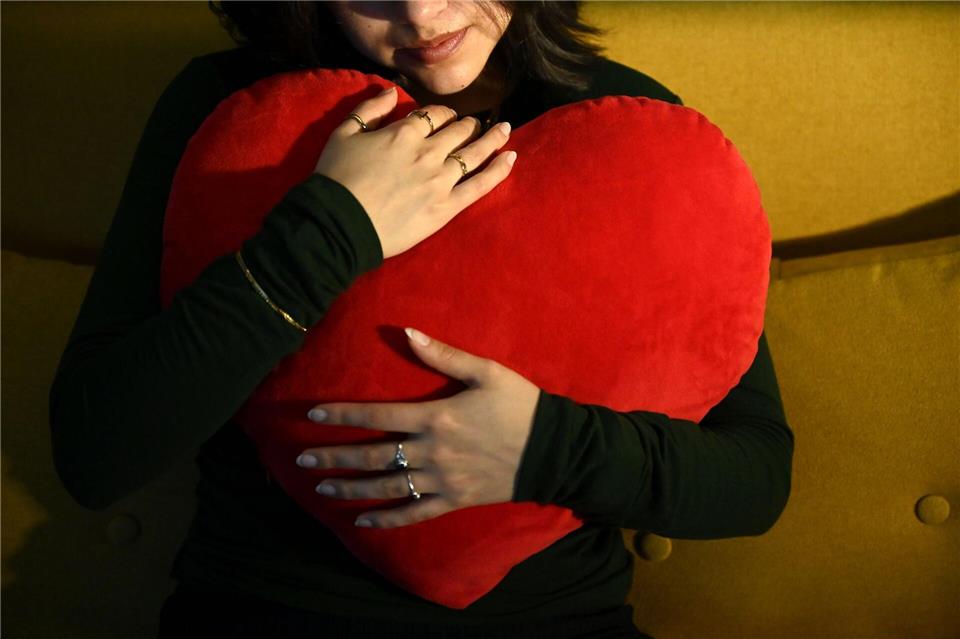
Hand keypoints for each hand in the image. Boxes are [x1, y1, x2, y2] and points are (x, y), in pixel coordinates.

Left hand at [296, 327, 540, 528]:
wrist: (553, 450)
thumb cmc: (519, 405)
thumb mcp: (486, 372)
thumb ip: (444, 355)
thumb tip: (408, 333)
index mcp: (436, 417)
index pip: (378, 416)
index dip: (343, 415)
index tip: (313, 415)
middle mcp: (432, 451)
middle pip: (373, 455)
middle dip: (335, 457)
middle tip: (302, 460)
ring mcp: (442, 480)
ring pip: (387, 486)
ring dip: (352, 488)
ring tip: (322, 489)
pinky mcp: (455, 500)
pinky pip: (416, 512)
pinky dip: (388, 519)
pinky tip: (362, 521)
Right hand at [313, 85, 516, 259]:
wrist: (340, 223)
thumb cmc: (336, 178)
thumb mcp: (343, 134)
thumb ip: (368, 109)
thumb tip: (390, 91)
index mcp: (404, 132)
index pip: (433, 114)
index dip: (442, 113)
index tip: (445, 116)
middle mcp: (428, 151)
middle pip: (458, 130)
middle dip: (468, 124)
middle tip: (475, 124)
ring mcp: (441, 179)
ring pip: (475, 152)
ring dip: (492, 137)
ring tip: (505, 129)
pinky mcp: (447, 206)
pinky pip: (480, 185)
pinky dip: (499, 170)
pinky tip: (512, 158)